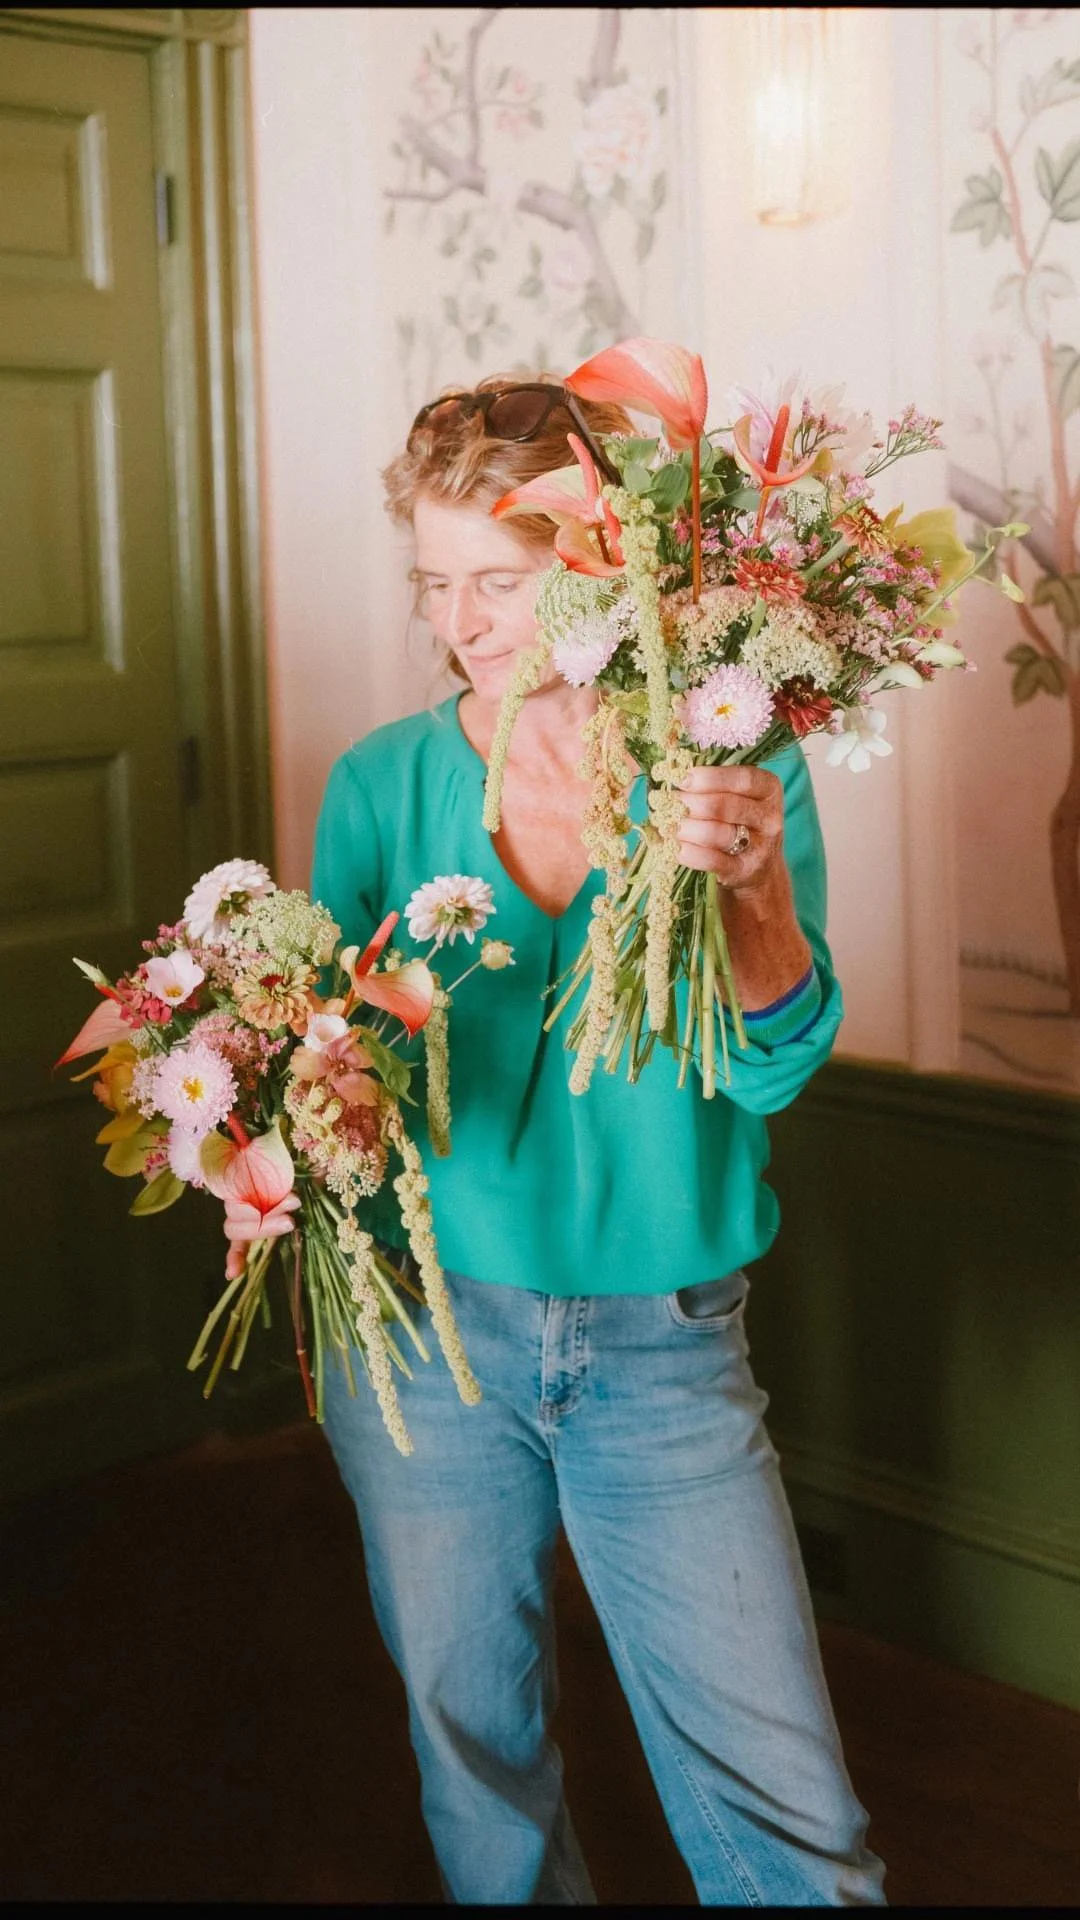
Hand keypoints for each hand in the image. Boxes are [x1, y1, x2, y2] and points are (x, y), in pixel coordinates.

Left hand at [676, 765, 785, 892]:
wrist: (758, 866)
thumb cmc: (738, 821)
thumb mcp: (737, 796)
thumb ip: (713, 783)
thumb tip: (675, 775)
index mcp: (769, 789)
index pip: (742, 779)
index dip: (710, 778)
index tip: (683, 779)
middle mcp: (769, 817)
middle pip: (724, 805)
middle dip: (690, 803)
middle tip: (669, 804)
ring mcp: (760, 847)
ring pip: (715, 833)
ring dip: (686, 827)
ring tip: (669, 824)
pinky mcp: (744, 871)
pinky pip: (711, 860)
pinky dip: (688, 852)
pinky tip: (675, 846)